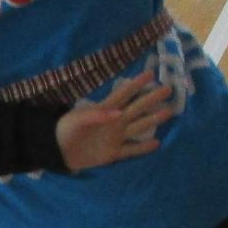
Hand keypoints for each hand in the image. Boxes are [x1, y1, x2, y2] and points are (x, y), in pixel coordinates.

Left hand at [56, 73, 174, 171]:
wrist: (57, 151)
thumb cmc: (65, 129)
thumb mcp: (77, 120)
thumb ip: (95, 115)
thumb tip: (119, 114)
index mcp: (104, 110)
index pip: (124, 94)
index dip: (136, 83)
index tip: (151, 73)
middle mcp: (114, 122)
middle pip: (137, 108)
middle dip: (152, 98)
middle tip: (169, 89)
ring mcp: (115, 137)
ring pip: (139, 127)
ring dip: (154, 119)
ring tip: (169, 111)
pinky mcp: (113, 153)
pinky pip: (131, 150)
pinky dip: (143, 148)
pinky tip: (157, 143)